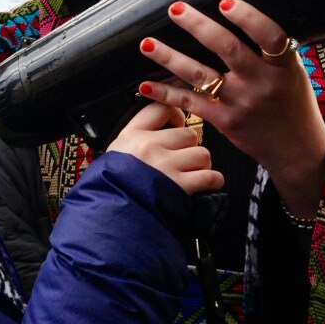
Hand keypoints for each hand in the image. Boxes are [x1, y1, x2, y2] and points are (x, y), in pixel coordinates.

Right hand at [108, 100, 224, 196]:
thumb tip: (159, 133)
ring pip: (202, 154)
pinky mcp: (179, 186)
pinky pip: (210, 176)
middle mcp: (149, 146)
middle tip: (183, 161)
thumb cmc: (113, 187)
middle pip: (188, 134)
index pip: (162, 109)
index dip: (176, 115)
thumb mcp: (116, 155)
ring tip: (192, 175)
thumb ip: (135, 141)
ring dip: (201, 166)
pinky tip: (206, 185)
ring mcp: (165, 165)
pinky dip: (213, 181)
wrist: (112, 214)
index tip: (177, 125)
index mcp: (132, 135)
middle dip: (190, 148)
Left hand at [136, 0, 324, 217]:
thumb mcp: (293, 73)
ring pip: (200, 76)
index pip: (270, 36)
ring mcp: (240, 103)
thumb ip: (272, 51)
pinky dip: (166, 94)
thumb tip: (241, 17)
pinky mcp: (224, 122)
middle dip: (198, 26)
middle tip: (175, 9)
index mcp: (283, 67)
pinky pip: (190, 103)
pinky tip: (146, 85)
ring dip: (170, 58)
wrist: (295, 149)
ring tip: (147, 44)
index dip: (248, 18)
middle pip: (227, 49)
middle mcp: (261, 83)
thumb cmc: (293, 104)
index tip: (225, 2)